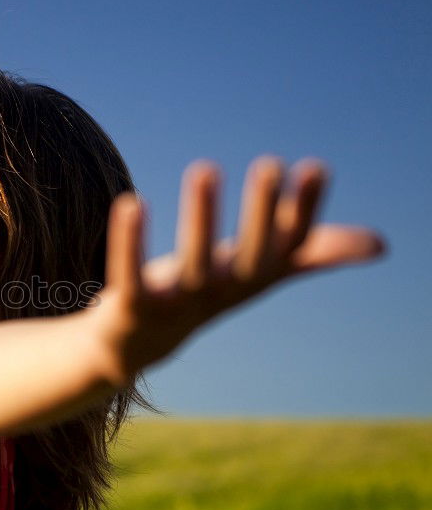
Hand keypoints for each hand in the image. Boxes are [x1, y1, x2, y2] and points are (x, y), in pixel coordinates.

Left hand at [90, 155, 386, 386]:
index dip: (301, 211)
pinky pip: (130, 275)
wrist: (138, 345)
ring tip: (205, 167)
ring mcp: (176, 304)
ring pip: (191, 265)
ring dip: (199, 219)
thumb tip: (382, 245)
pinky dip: (128, 243)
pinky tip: (131, 203)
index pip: (286, 245)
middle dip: (261, 214)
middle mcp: (221, 293)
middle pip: (248, 257)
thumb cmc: (205, 292)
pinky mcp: (131, 307)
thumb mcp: (258, 271)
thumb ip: (311, 251)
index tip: (314, 168)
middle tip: (270, 164)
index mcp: (252, 278)